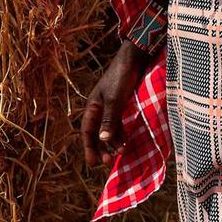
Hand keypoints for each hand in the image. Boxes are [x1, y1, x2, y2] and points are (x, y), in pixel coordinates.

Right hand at [82, 41, 149, 166]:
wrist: (135, 58)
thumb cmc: (121, 77)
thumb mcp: (114, 100)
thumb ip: (109, 120)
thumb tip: (103, 140)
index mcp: (92, 106)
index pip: (87, 130)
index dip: (88, 146)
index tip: (92, 162)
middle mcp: (100, 108)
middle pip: (97, 132)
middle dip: (101, 147)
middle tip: (108, 161)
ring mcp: (112, 106)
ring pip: (110, 129)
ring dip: (114, 141)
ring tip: (121, 152)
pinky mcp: (123, 104)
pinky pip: (120, 123)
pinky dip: (122, 132)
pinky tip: (128, 141)